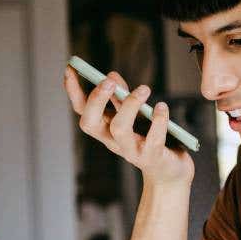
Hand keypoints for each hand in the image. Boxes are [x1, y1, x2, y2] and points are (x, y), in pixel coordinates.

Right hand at [63, 67, 194, 187]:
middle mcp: (113, 141)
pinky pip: (153, 139)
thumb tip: (111, 75)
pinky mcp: (152, 157)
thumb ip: (122, 98)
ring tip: (144, 88)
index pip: (82, 110)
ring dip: (130, 106)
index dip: (73, 91)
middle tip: (108, 80)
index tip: (70, 68)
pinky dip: (158, 121)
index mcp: (105, 129)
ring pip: (120, 129)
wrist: (169, 171)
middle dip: (96, 100)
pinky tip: (162, 107)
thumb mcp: (134, 116)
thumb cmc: (150, 139)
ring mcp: (131, 151)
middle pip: (91, 123)